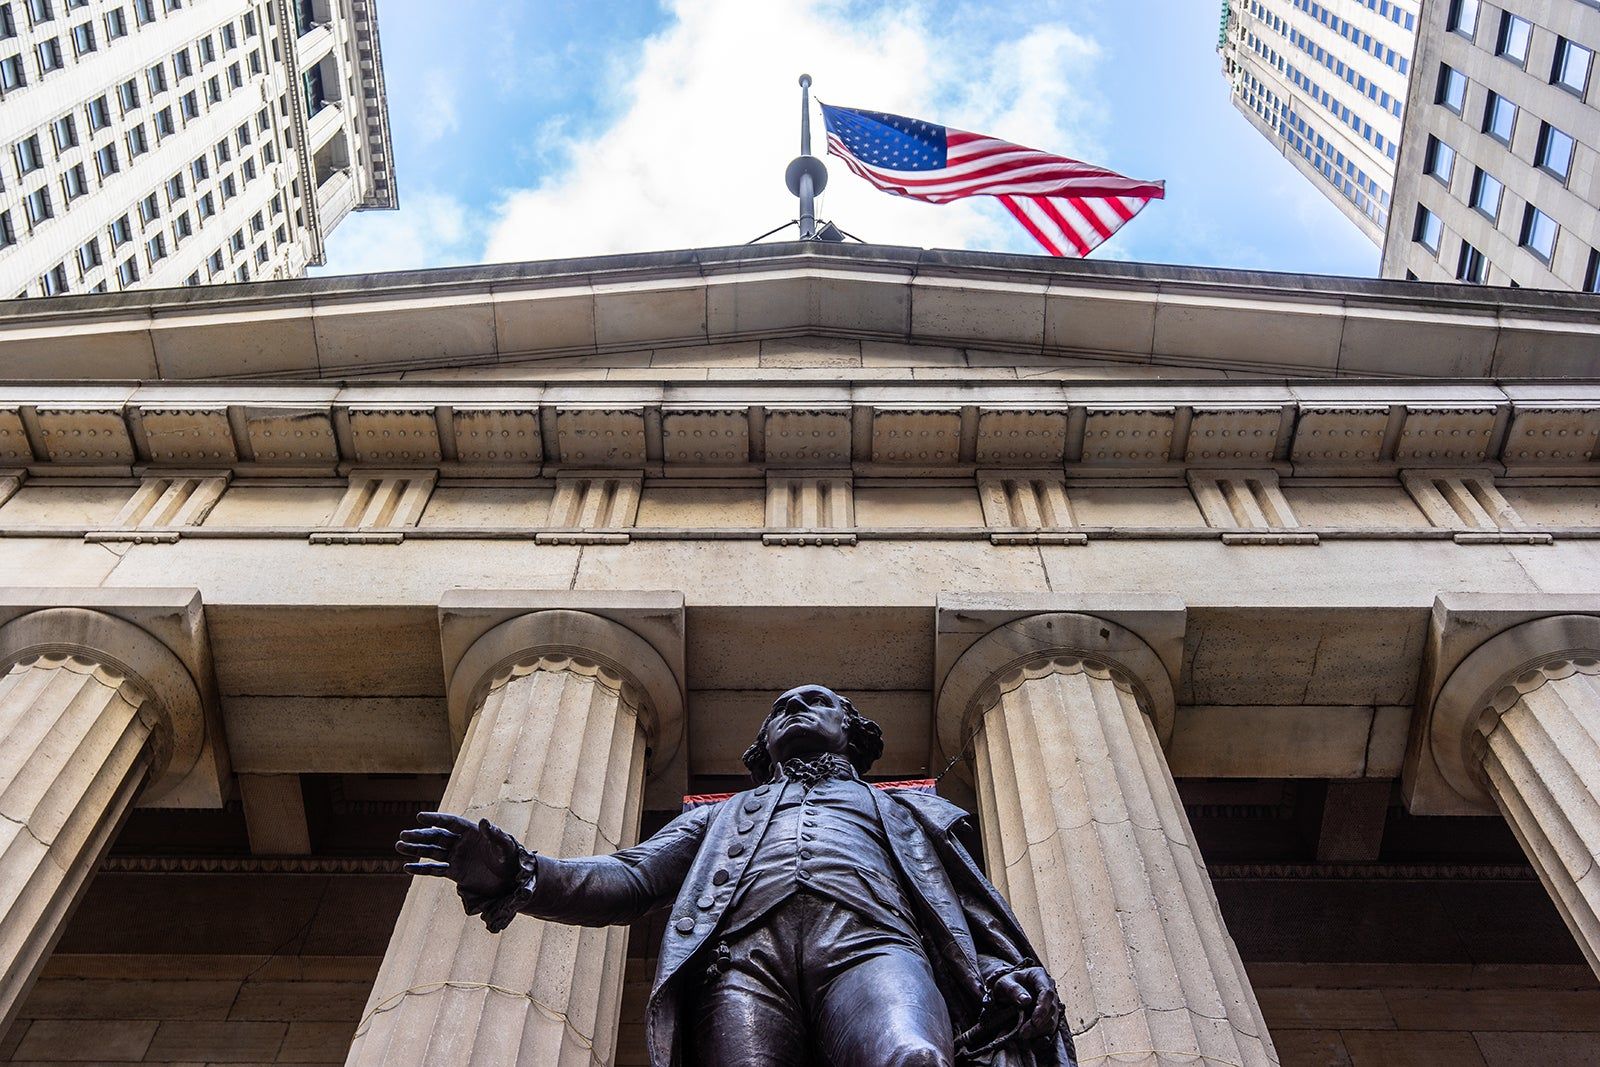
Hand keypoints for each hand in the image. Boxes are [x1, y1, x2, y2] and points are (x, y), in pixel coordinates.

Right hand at [396, 811, 520, 900]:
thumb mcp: (505, 846)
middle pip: (437, 836)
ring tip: (398, 846)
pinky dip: (421, 869)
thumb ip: (495, 835)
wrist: (512, 880)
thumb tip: (484, 821)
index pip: (450, 823)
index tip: (419, 817)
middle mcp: (461, 843)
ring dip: (416, 849)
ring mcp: (457, 857)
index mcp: (472, 832)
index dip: (435, 819)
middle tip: (403, 835)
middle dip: (420, 835)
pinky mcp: (455, 873)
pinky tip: (407, 867)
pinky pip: (435, 869)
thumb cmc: (512, 859)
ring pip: (432, 851)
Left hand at [989, 966, 1061, 1042]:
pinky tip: (1032, 1041)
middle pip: (1051, 1009)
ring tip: (1023, 1036)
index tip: (1035, 1021)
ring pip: (1053, 1020)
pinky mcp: (1050, 1015)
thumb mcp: (1004, 983)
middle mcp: (1049, 989)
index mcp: (1040, 976)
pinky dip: (1042, 1036)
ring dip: (1040, 1031)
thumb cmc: (1005, 984)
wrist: (1006, 990)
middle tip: (1023, 1034)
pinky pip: (1050, 1028)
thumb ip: (1013, 990)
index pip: (1047, 993)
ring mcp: (1051, 1003)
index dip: (1042, 1008)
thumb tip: (1026, 1000)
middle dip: (1039, 1024)